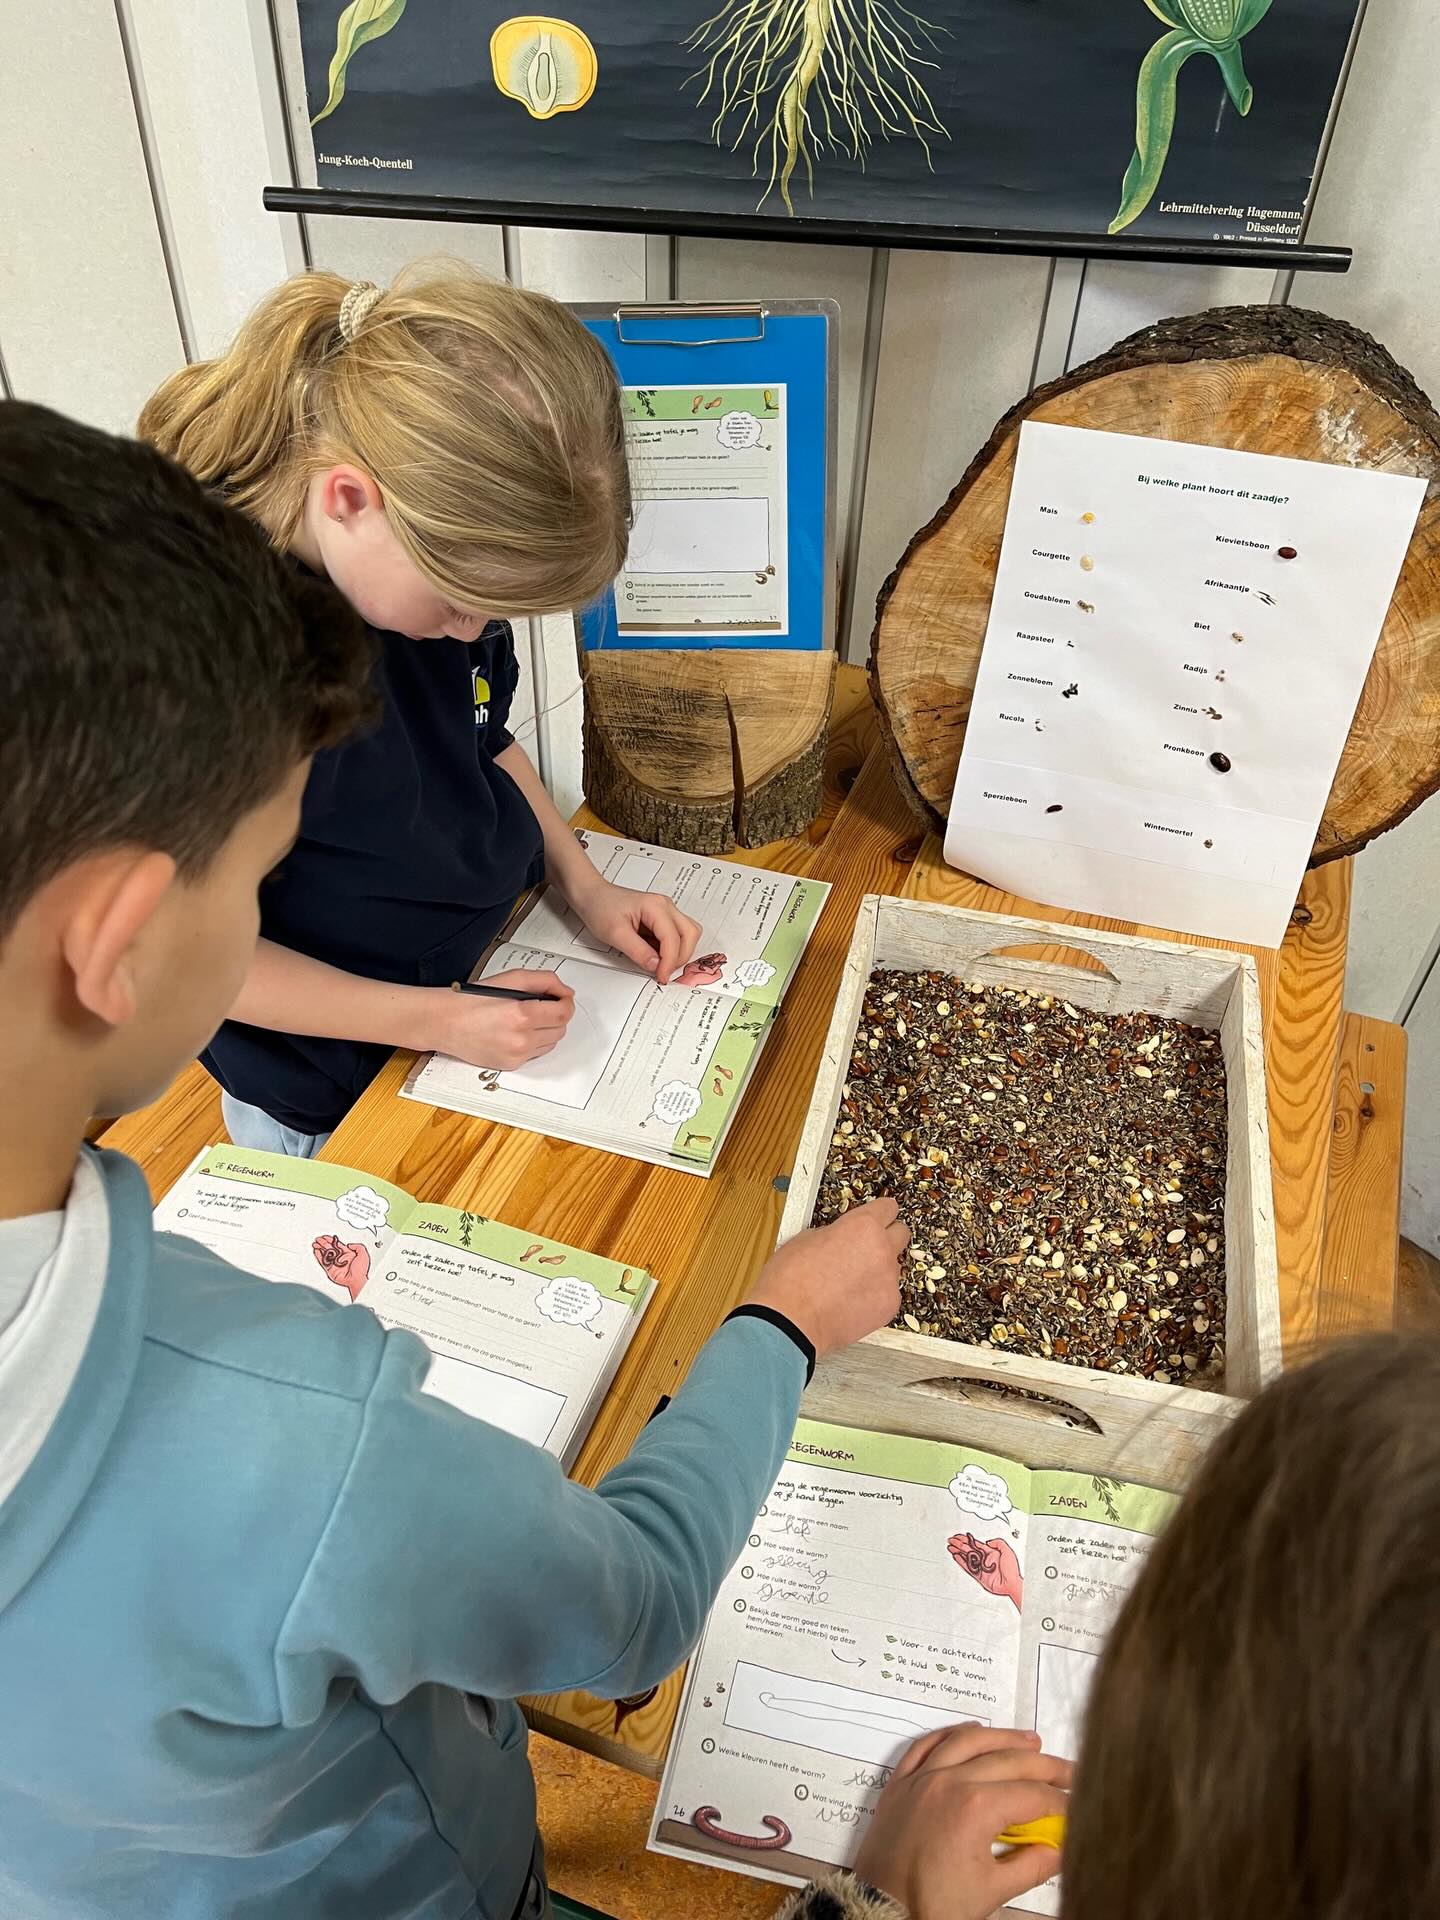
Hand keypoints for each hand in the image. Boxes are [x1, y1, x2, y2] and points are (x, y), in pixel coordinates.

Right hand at [312, 1234, 370, 1301]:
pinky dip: (319, 1256)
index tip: (326, 1237)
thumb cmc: (361, 1270)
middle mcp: (341, 1258)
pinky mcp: (330, 1269)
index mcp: (348, 1254)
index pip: (337, 1245)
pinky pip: (323, 1262)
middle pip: (330, 1248)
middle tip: (318, 1239)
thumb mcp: (363, 1254)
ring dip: (320, 1248)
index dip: (331, 1240)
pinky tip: (316, 1251)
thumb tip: (349, 1244)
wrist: (357, 1280)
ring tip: (315, 1244)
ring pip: (325, 1254)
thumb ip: (357, 1246)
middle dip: (323, 1243)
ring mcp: (335, 1264)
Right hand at [424, 970, 574, 1070]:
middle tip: (544, 1006)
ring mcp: (516, 1055)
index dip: (567, 1003)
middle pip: (560, 1029)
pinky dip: (533, 1042)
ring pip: (551, 1043)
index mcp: (522, 1014)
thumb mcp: (510, 978)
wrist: (446, 1022)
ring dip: (546, 1030)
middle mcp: (521, 1038)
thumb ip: (544, 980)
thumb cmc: (472, 1000)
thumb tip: (564, 991)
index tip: (563, 999)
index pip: (563, 1013)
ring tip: (528, 1018)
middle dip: (556, 1016)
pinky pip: (535, 1054)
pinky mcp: (510, 1065)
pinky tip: (518, 1031)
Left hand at [572, 879, 700, 983]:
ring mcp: (665, 912)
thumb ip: (638, 951)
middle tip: (663, 972)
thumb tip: (656, 966)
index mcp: (656, 906)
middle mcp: (665, 906)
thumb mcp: (615, 933)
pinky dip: (671, 950)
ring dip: (679, 953)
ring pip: (687, 934)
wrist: (592, 896)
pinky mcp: (661, 919)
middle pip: (690, 934)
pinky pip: (676, 936)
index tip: (661, 976)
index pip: (673, 938)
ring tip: (661, 965)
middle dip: (680, 957)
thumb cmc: (600, 907)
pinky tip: (655, 956)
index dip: (670, 961)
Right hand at [747, 1199, 907, 1359]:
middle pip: (901, 1233)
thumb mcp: (805, 1239)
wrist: (790, 1322)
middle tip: (867, 1247)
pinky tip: (851, 1302)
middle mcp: (882, 1249)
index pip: (888, 1207)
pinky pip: (888, 1294)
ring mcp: (889, 1279)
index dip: (881, 1211)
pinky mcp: (889, 1306)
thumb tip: (840, 1237)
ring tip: (849, 1283)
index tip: (880, 1214)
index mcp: (862, 1225)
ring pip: (893, 1267)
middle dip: (886, 1237)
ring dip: (878, 1269)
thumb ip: (834, 1233)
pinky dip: (874, 1296)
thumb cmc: (790, 1281)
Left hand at [855, 1725, 1069, 1919]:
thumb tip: (1060, 1850)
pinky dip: (952, 1734)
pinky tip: (970, 1730)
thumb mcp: (992, 1891)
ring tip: (1030, 1742)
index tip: (1077, 1807)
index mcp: (976, 1807)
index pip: (1032, 1796)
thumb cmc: (933, 1905)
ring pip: (968, 1740)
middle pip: (1007, 1760)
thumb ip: (1032, 1865)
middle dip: (1043, 1766)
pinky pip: (928, 1744)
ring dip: (1002, 1737)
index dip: (1060, 1802)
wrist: (880, 1910)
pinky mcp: (900, 1782)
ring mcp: (922, 1777)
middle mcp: (949, 1780)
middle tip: (1068, 1772)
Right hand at [948, 1533, 1024, 1610]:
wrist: (1011, 1584)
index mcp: (991, 1553)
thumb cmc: (1012, 1570)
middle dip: (959, 1544)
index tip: (960, 1536)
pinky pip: (967, 1567)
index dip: (967, 1539)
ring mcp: (981, 1567)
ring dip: (958, 1551)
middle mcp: (985, 1559)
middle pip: (969, 1549)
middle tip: (952, 1540)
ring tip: (951, 1547)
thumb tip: (988, 1541)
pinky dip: (961, 1562)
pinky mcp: (978, 1575)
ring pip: (966, 1557)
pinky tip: (956, 1557)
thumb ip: (998, 1543)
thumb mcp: (1008, 1550)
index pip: (975, 1544)